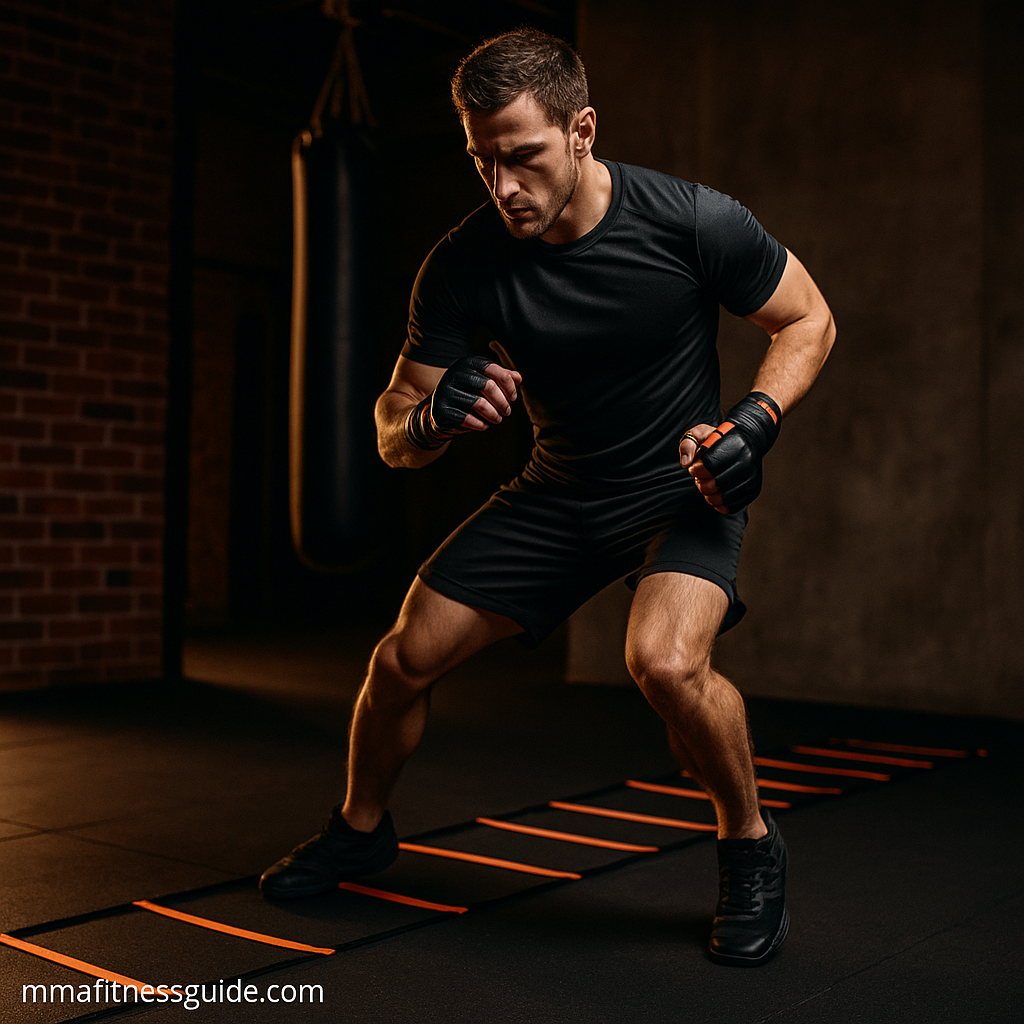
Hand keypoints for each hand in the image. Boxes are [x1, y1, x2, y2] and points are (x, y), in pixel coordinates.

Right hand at [406, 356, 521, 449]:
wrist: (441, 410)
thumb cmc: (469, 394)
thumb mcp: (485, 381)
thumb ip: (502, 378)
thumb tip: (518, 378)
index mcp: (467, 363)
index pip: (495, 370)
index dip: (508, 385)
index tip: (513, 398)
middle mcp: (454, 374)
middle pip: (488, 386)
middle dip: (503, 402)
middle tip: (507, 412)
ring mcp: (445, 391)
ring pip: (479, 404)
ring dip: (494, 415)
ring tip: (498, 419)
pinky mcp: (441, 410)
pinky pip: (468, 419)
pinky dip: (481, 424)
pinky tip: (484, 425)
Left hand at [680, 392, 780, 513]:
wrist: (749, 441)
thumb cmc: (720, 438)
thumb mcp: (701, 433)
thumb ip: (687, 444)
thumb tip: (685, 463)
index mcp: (734, 443)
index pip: (709, 464)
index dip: (696, 470)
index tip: (694, 468)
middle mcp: (747, 460)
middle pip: (715, 483)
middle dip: (701, 483)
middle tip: (700, 477)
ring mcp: (752, 477)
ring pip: (722, 497)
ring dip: (708, 495)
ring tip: (708, 484)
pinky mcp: (753, 490)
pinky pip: (730, 506)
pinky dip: (718, 503)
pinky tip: (716, 493)